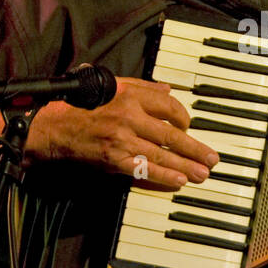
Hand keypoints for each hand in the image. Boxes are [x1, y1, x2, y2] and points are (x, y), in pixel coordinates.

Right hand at [30, 76, 218, 188]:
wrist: (55, 127)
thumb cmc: (82, 104)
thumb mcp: (113, 85)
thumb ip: (143, 87)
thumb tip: (168, 90)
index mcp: (131, 96)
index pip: (170, 107)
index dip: (184, 118)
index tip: (189, 127)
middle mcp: (130, 117)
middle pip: (171, 135)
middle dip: (195, 149)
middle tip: (212, 159)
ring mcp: (123, 140)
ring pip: (161, 154)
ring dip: (186, 166)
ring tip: (203, 174)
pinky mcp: (114, 159)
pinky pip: (144, 170)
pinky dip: (163, 176)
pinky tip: (179, 181)